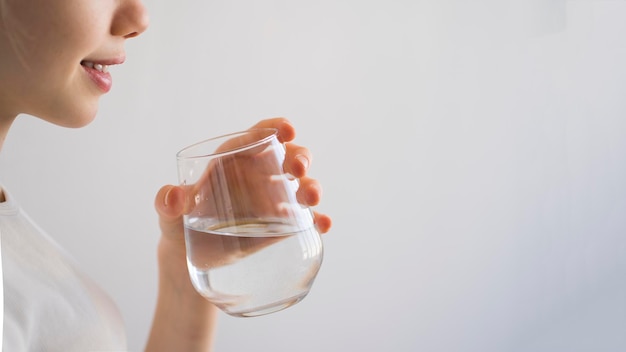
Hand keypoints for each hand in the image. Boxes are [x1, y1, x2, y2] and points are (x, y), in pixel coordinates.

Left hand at [155, 117, 331, 250]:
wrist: (191, 258)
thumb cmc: (180, 225)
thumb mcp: (169, 214)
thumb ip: (167, 203)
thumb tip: (173, 197)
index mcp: (235, 159)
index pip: (259, 134)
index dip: (275, 127)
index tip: (286, 130)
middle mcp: (260, 174)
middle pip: (289, 156)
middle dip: (299, 157)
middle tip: (298, 169)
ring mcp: (275, 199)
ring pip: (303, 185)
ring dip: (313, 187)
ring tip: (312, 198)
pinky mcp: (283, 225)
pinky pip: (306, 218)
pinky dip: (318, 219)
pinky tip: (323, 224)